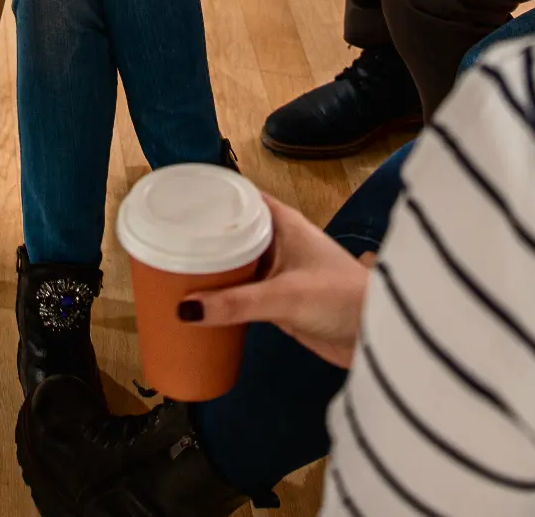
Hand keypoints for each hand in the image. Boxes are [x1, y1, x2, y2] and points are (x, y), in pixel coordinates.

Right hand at [178, 195, 371, 368]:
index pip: (236, 197)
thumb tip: (183, 309)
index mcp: (281, 221)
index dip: (205, 197)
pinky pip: (239, 291)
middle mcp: (276, 240)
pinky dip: (219, 295)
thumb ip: (236, 303)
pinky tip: (195, 305)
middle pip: (228, 231)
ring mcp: (276, 271)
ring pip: (232, 263)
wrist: (377, 337)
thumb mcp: (285, 296)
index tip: (170, 202)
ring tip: (166, 272)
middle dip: (198, 237)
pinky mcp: (277, 301)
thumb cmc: (339, 298)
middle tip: (157, 243)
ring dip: (207, 269)